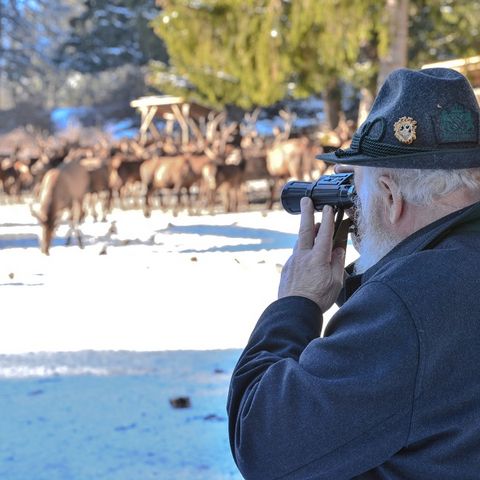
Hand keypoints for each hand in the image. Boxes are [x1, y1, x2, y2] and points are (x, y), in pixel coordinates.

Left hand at [278, 197, 345, 312]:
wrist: (294, 310)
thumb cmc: (318, 298)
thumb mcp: (335, 282)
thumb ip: (337, 263)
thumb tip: (338, 250)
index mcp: (318, 258)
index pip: (324, 233)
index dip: (328, 219)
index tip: (328, 207)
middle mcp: (303, 255)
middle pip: (305, 229)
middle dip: (306, 212)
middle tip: (305, 200)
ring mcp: (293, 261)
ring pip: (300, 242)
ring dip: (307, 233)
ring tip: (314, 229)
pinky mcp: (287, 268)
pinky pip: (296, 254)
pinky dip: (302, 250)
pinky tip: (307, 256)